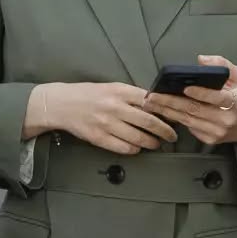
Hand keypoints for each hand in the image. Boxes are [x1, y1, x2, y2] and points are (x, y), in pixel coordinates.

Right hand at [37, 82, 177, 154]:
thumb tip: (155, 104)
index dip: (165, 110)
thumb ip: (132, 95)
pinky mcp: (99, 138)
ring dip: (152, 142)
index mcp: (120, 91)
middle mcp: (115, 107)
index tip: (174, 115)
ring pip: (138, 137)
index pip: (150, 101)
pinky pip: (123, 147)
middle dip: (165, 131)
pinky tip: (138, 148)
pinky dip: (134, 149)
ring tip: (157, 143)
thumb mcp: (111, 87)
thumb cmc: (89, 94)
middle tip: (172, 136)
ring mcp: (107, 124)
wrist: (62, 104)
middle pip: (148, 121)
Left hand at [144, 55, 236, 153]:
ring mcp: (217, 132)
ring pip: (188, 120)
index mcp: (236, 102)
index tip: (185, 88)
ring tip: (151, 103)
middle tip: (153, 96)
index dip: (201, 94)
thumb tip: (200, 59)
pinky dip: (176, 119)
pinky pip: (190, 128)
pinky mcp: (210, 140)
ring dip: (167, 111)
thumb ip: (222, 64)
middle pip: (195, 110)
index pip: (216, 98)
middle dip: (171, 102)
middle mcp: (226, 119)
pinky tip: (163, 111)